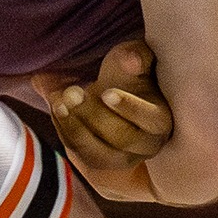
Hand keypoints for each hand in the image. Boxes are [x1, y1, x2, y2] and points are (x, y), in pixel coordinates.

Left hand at [30, 39, 172, 174]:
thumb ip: (135, 56)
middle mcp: (145, 146)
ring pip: (97, 153)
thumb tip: (131, 60)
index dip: (129, 107)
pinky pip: (79, 152)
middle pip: (121, 138)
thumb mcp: (133, 57)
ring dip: (74, 127)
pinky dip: (64, 130)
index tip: (106, 93)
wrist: (113, 91)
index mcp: (161, 120)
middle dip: (93, 115)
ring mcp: (121, 158)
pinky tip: (56, 107)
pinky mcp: (97, 161)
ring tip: (58, 101)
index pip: (150, 119)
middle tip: (72, 92)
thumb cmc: (128, 73)